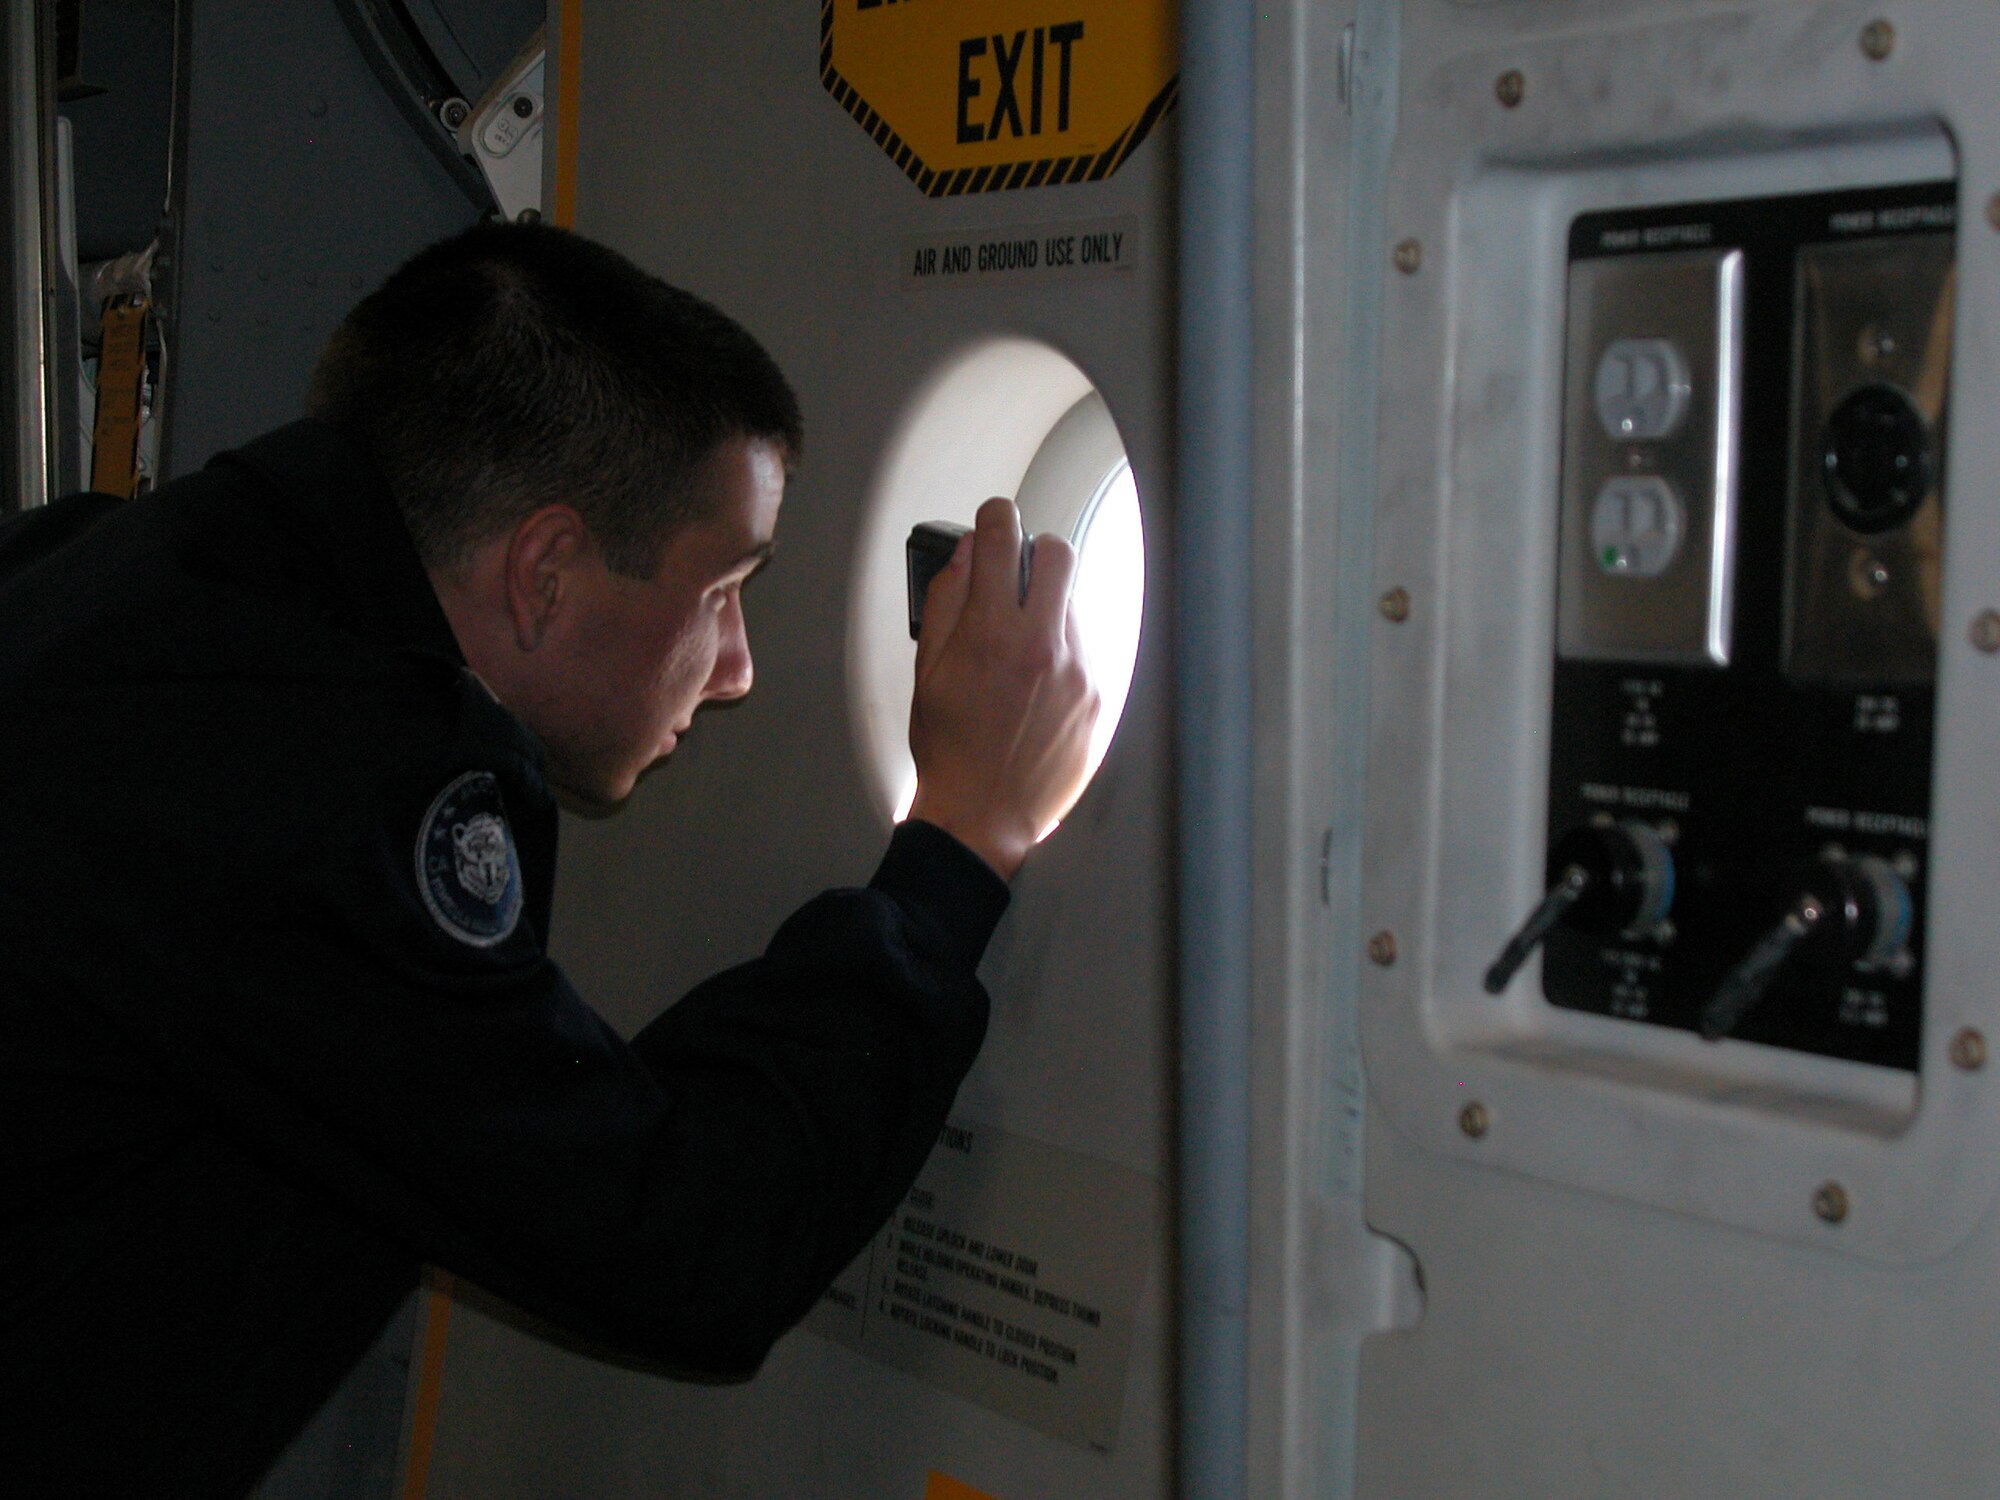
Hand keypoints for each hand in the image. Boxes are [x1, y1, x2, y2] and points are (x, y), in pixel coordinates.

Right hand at [907, 497, 1098, 879]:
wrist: (985, 815)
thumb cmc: (949, 749)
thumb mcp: (927, 670)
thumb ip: (946, 602)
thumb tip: (967, 553)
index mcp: (991, 633)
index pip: (1003, 537)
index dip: (995, 517)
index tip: (993, 520)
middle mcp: (1042, 645)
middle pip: (1059, 552)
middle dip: (1035, 553)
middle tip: (1017, 575)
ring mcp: (1077, 670)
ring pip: (1075, 601)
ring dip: (1049, 608)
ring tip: (1020, 650)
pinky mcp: (1099, 696)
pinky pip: (1086, 647)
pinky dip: (1063, 650)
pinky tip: (1038, 683)